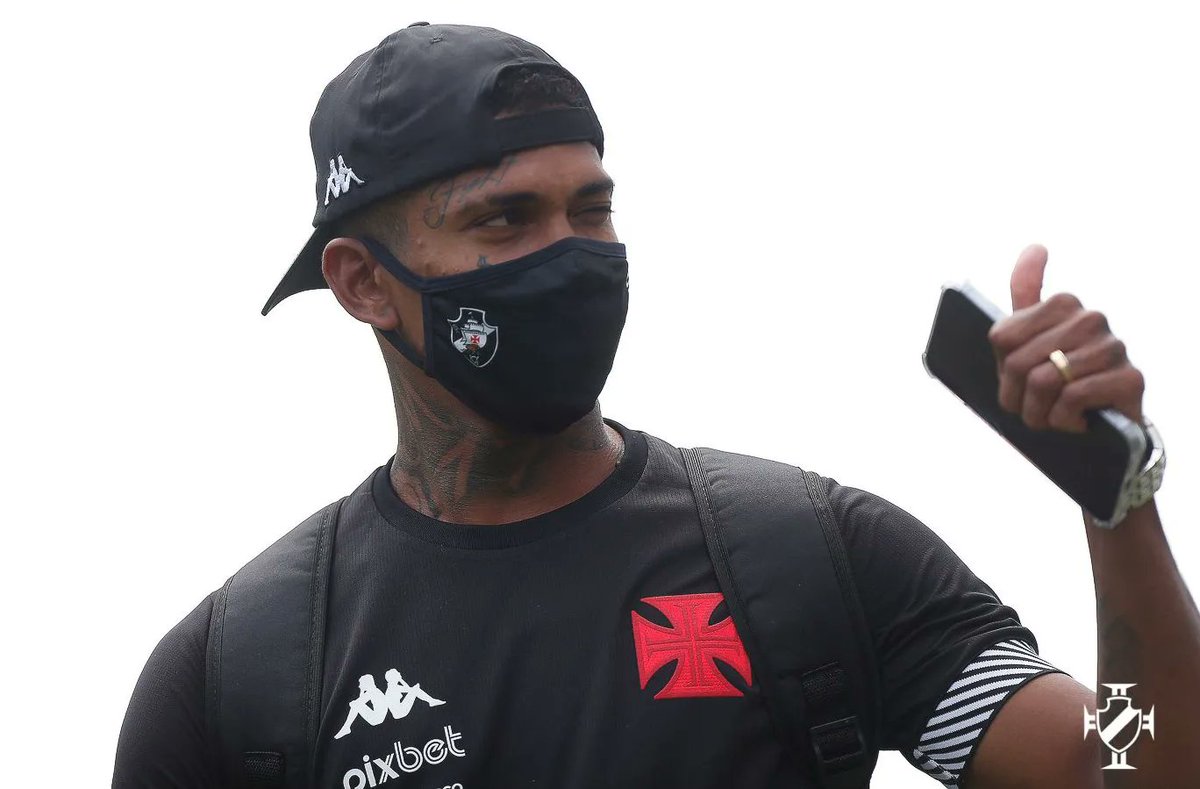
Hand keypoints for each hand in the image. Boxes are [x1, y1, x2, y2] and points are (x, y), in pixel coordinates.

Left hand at [987, 244, 1144, 431]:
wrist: (1102, 426)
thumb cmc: (1058, 382)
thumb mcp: (1028, 339)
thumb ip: (1025, 291)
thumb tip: (1036, 246)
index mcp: (1062, 304)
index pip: (1001, 337)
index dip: (1003, 371)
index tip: (1020, 379)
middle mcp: (1090, 318)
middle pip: (1019, 362)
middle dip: (1018, 397)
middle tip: (1036, 407)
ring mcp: (1113, 346)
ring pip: (1043, 382)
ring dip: (1041, 413)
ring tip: (1057, 414)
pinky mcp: (1130, 378)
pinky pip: (1072, 397)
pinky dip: (1065, 419)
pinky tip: (1080, 419)